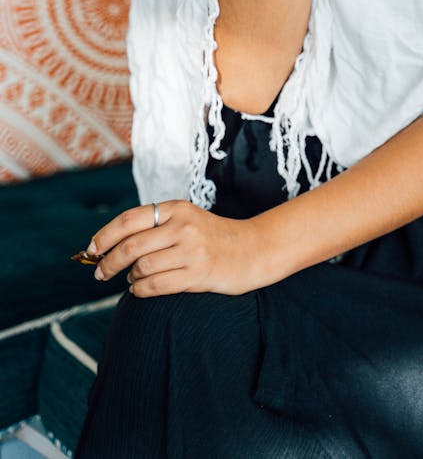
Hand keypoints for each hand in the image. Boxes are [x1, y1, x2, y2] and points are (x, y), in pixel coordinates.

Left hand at [86, 200, 261, 296]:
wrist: (253, 249)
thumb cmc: (213, 238)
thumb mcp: (186, 220)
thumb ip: (155, 227)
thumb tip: (110, 245)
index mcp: (176, 208)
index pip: (129, 219)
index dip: (105, 235)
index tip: (91, 249)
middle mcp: (182, 226)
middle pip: (130, 246)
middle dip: (108, 262)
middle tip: (99, 273)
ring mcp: (191, 250)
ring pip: (141, 267)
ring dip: (130, 277)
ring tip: (133, 279)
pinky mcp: (198, 273)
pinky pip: (155, 285)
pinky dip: (141, 290)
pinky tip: (141, 289)